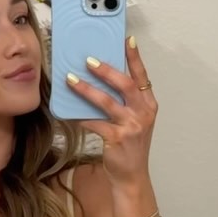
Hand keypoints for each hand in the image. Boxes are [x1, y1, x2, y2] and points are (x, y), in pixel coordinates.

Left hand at [66, 36, 157, 185]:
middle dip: (106, 70)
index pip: (142, 77)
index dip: (135, 58)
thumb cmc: (130, 147)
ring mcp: (131, 126)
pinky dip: (80, 116)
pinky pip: (95, 123)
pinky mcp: (117, 139)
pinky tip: (68, 111)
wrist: (132, 176)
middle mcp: (143, 113)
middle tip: (88, 60)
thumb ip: (125, 103)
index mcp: (149, 105)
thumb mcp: (134, 122)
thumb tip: (102, 81)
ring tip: (71, 79)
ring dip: (87, 89)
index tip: (127, 40)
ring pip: (106, 102)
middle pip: (125, 85)